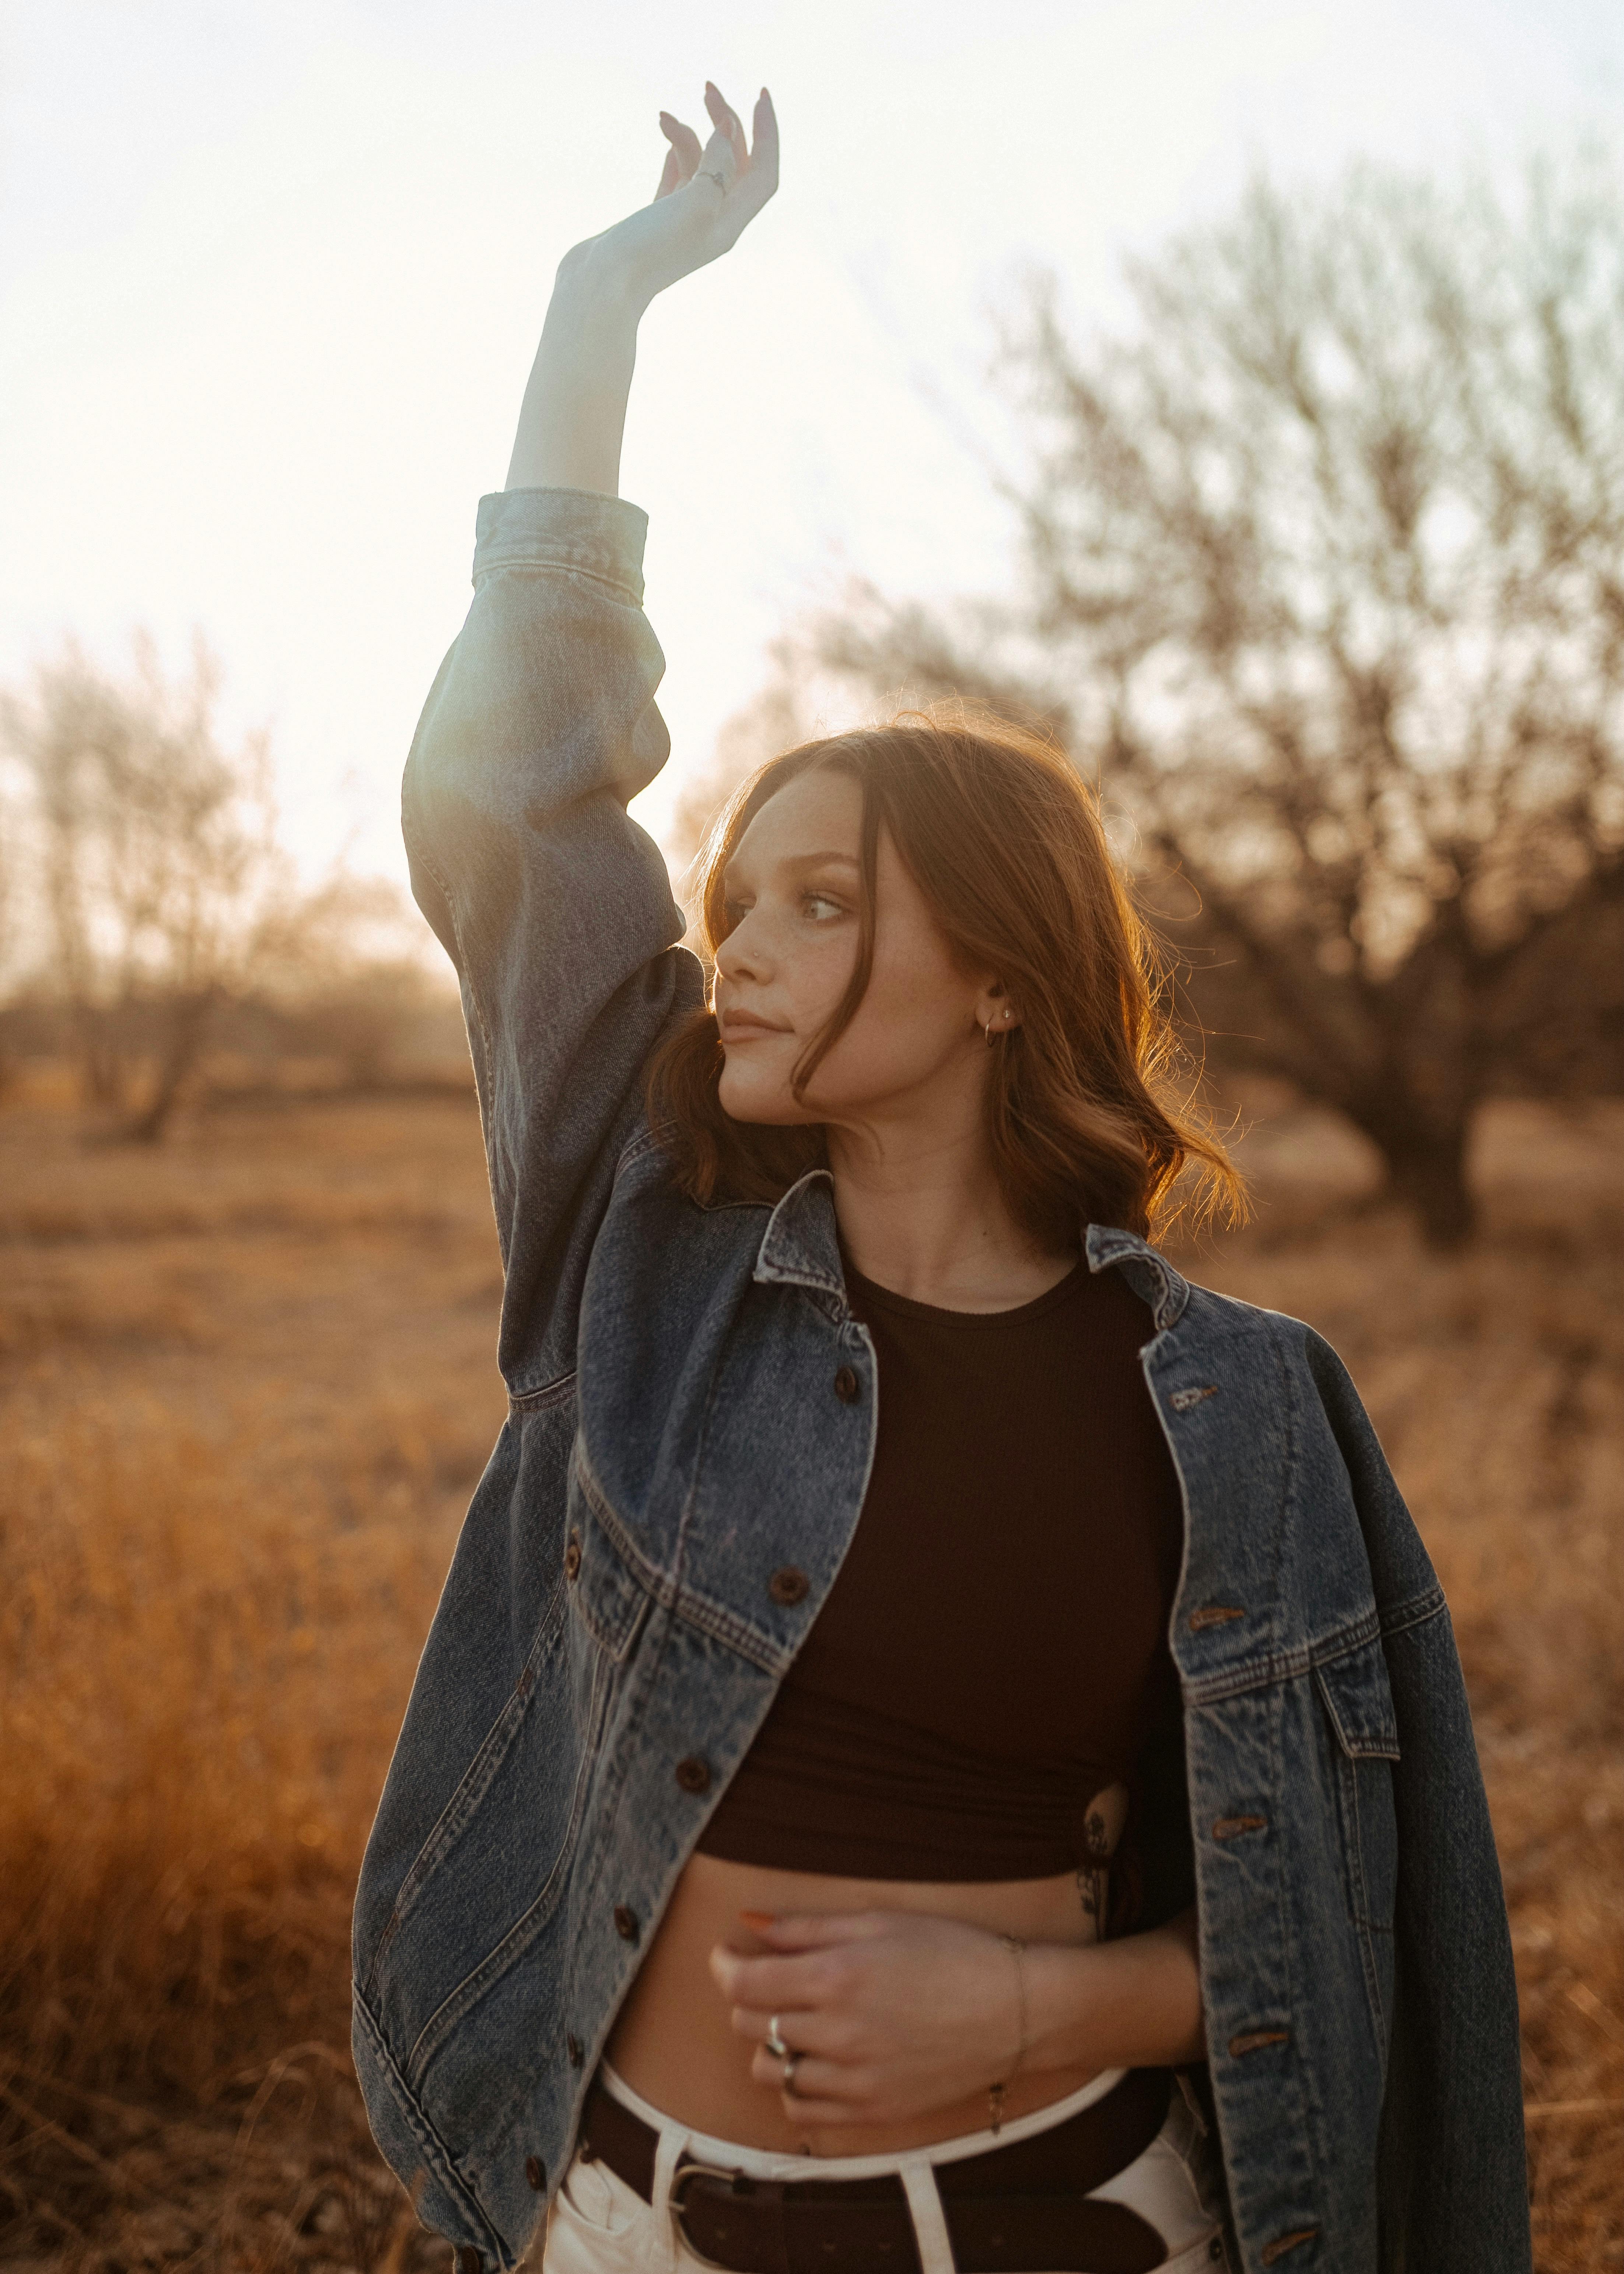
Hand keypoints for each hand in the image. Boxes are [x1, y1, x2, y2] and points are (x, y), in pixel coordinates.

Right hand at [557, 82, 778, 316]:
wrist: (600, 287)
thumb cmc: (647, 251)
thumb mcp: (692, 205)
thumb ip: (716, 167)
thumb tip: (728, 132)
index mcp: (728, 225)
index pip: (763, 173)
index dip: (767, 135)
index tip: (759, 94)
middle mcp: (712, 224)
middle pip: (735, 164)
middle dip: (726, 122)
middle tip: (708, 88)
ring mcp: (684, 222)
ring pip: (702, 165)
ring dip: (689, 134)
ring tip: (664, 117)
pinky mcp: (658, 219)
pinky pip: (679, 177)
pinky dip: (677, 152)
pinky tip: (667, 133)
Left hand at [709, 1909, 1025, 2128]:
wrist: (1014, 2010)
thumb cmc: (950, 1953)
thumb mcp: (879, 1921)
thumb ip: (807, 1927)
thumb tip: (748, 1924)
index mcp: (836, 1977)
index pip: (745, 1984)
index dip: (723, 1966)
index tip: (725, 1955)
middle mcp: (838, 2033)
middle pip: (751, 2025)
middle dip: (748, 1999)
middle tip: (769, 1980)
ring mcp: (854, 2080)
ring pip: (771, 2072)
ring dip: (768, 2044)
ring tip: (794, 2022)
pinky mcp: (872, 2112)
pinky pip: (802, 2112)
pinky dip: (794, 2087)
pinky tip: (813, 2061)